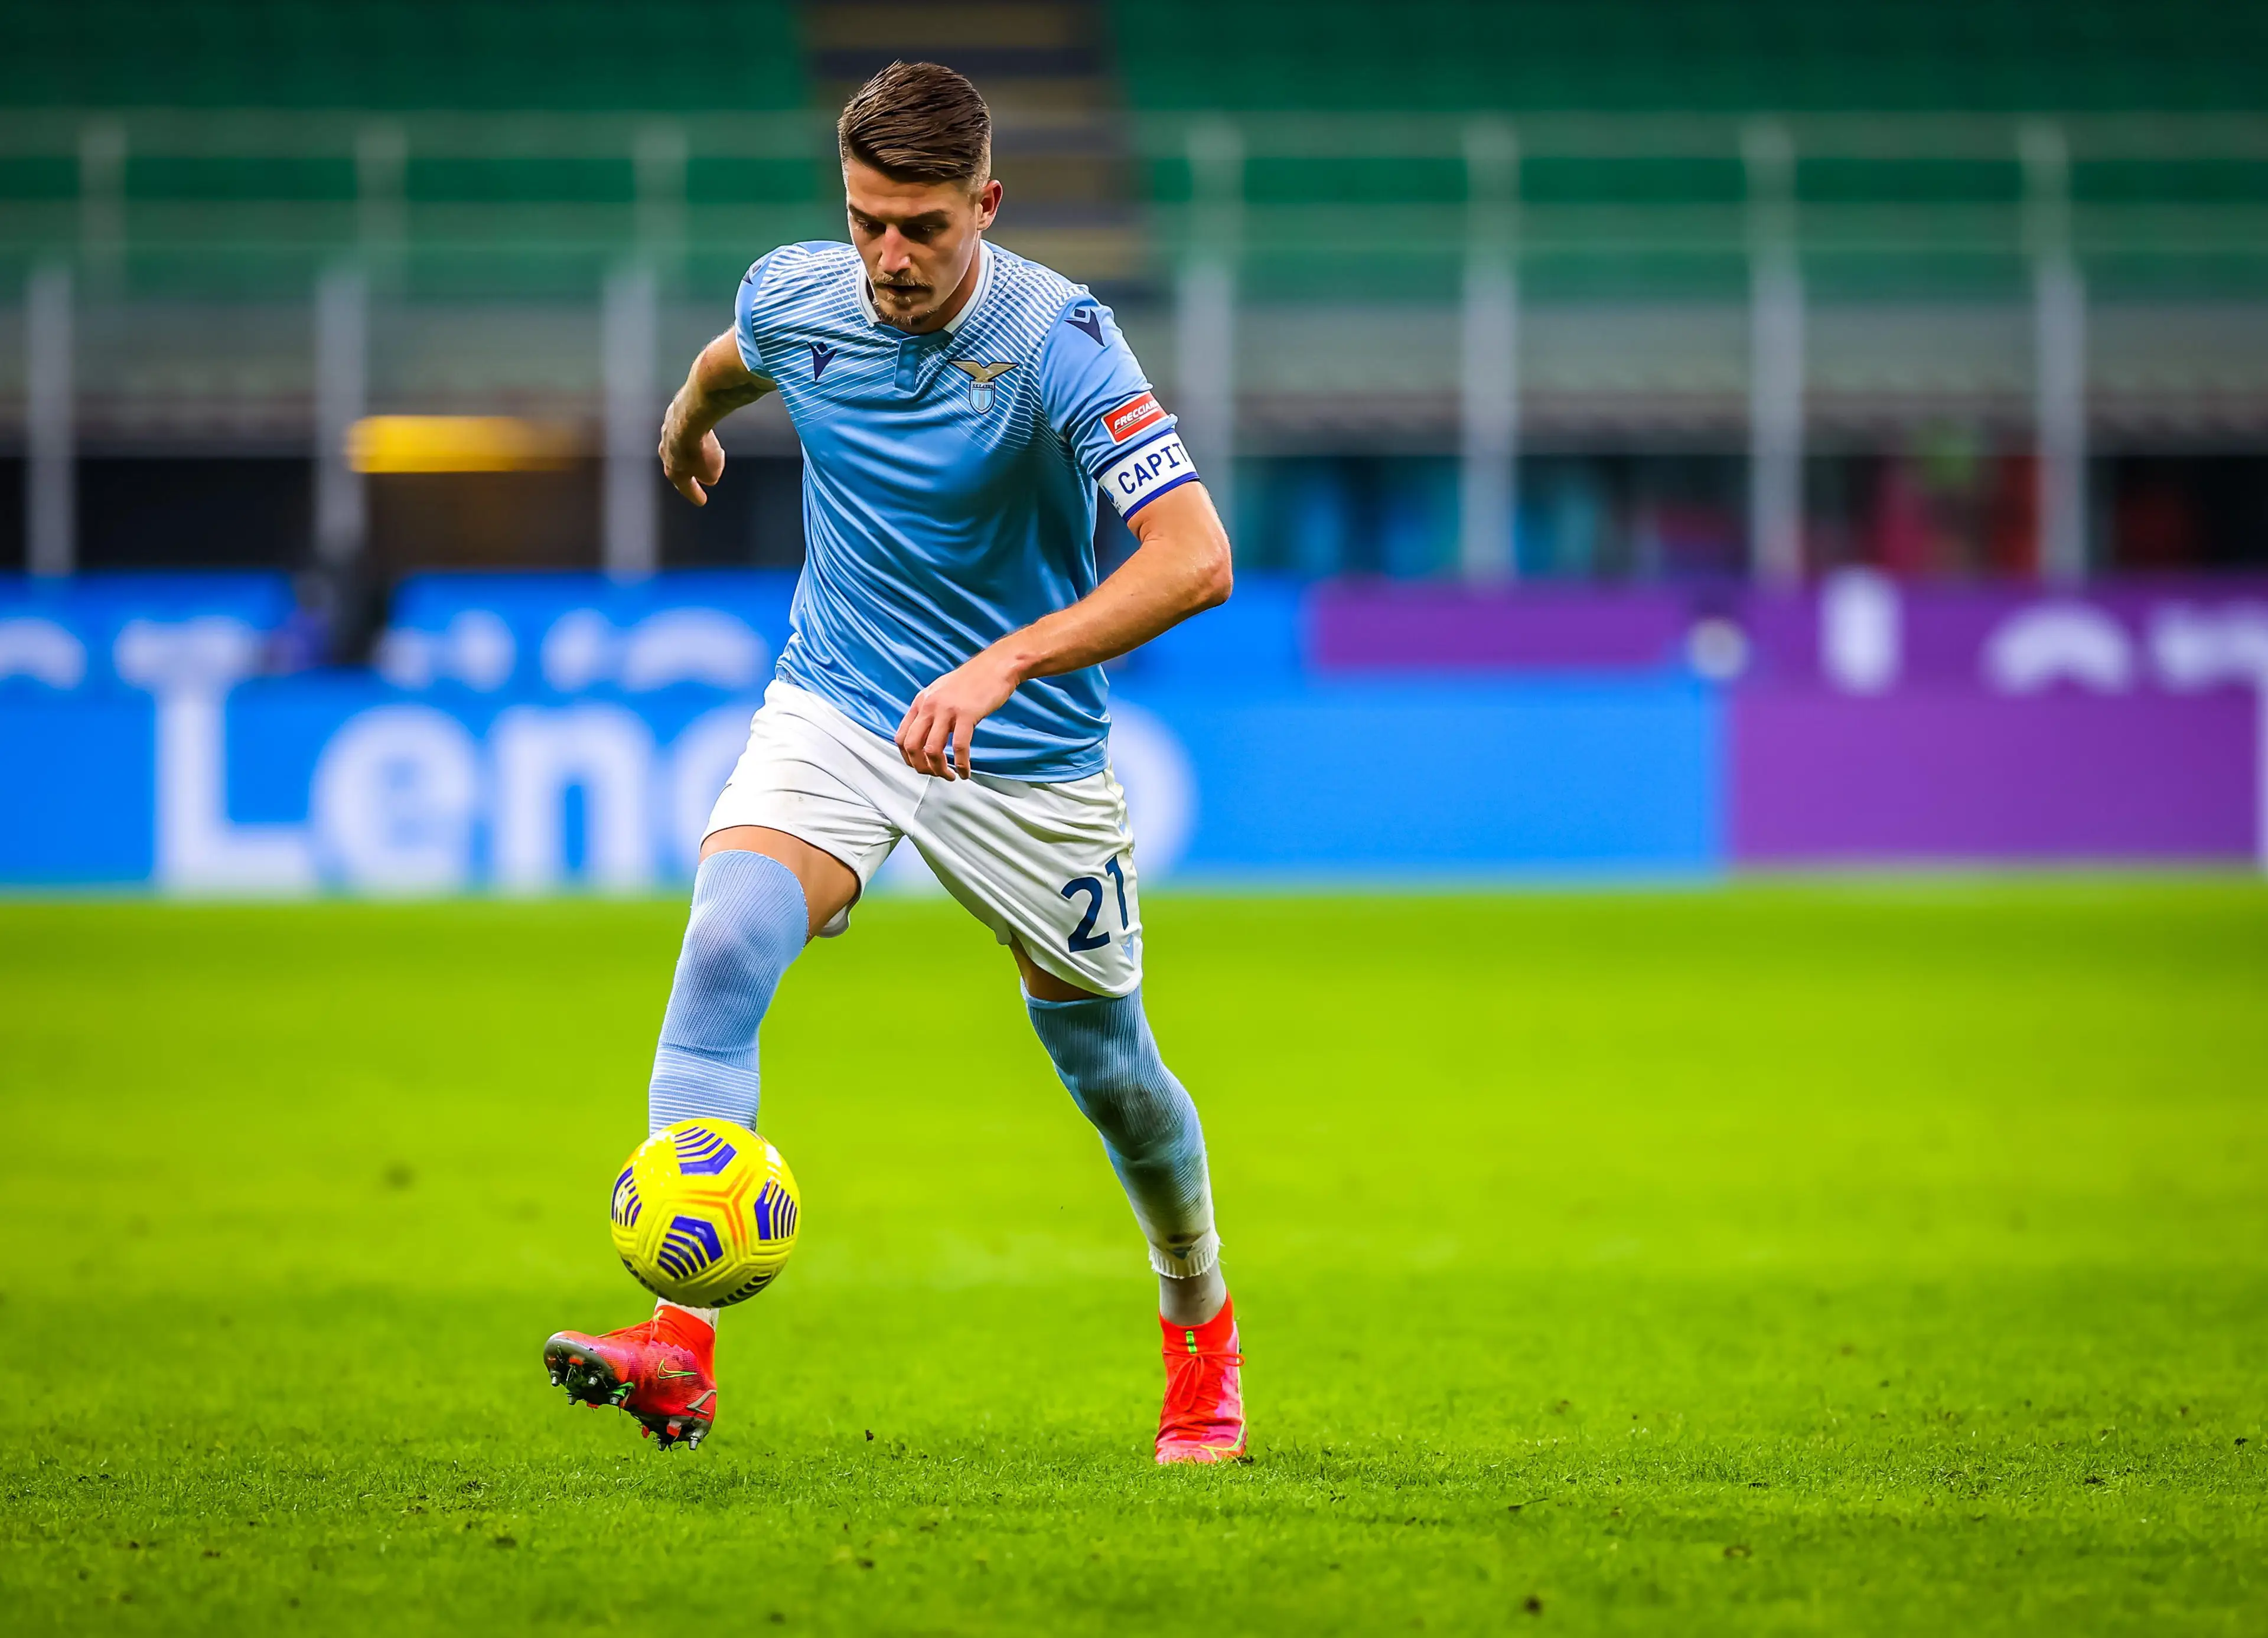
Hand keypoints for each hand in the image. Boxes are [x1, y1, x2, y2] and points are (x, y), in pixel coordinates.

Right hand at [660, 423, 724, 505]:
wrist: (690, 417)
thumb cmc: (700, 449)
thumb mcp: (712, 472)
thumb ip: (709, 476)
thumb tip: (708, 474)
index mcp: (673, 471)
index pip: (685, 487)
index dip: (695, 494)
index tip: (702, 502)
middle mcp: (666, 452)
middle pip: (678, 465)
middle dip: (688, 471)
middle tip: (696, 476)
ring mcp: (667, 432)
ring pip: (680, 444)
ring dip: (691, 449)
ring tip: (704, 451)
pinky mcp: (674, 415)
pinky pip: (686, 428)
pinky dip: (694, 433)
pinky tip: (702, 432)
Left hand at [895, 648, 1023, 779]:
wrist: (997, 665)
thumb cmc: (974, 679)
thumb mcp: (941, 691)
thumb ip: (930, 710)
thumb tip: (926, 733)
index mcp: (921, 701)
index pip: (901, 736)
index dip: (908, 758)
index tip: (921, 766)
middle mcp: (929, 705)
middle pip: (912, 746)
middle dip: (921, 767)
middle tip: (935, 774)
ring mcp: (947, 709)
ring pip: (932, 750)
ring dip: (940, 770)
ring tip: (951, 776)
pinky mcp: (966, 714)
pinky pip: (959, 747)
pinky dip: (962, 764)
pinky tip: (966, 771)